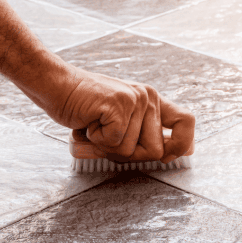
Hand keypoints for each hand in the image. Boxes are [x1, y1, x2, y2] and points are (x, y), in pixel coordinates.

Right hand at [52, 66, 194, 163]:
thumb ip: (142, 133)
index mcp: (152, 100)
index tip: (168, 157)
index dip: (182, 144)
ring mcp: (135, 100)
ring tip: (95, 126)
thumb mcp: (119, 118)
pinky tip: (89, 123)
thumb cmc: (84, 107)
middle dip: (128, 154)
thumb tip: (171, 154)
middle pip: (156, 151)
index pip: (186, 121)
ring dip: (107, 147)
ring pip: (131, 151)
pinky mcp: (119, 105)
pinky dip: (95, 141)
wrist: (55, 85)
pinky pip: (114, 143)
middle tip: (107, 137)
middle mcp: (148, 98)